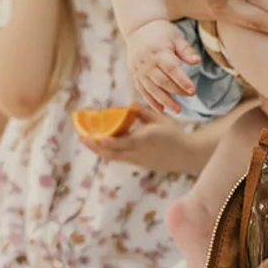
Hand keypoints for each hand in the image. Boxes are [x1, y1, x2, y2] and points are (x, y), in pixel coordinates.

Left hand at [76, 104, 215, 175]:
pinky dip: (107, 150)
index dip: (112, 141)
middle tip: (82, 136)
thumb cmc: (173, 134)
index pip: (126, 142)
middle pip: (113, 152)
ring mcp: (136, 160)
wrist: (184, 155)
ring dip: (98, 148)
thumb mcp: (160, 119)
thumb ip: (143, 112)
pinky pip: (118, 157)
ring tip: (86, 139)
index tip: (100, 137)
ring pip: (113, 156)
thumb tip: (129, 105)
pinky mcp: (136, 163)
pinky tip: (98, 142)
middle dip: (96, 145)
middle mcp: (138, 152)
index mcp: (146, 140)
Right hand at [126, 17, 201, 116]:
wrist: (138, 28)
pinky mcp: (134, 75)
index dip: (182, 81)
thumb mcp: (176, 37)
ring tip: (177, 110)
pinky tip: (161, 110)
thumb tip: (197, 61)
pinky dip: (151, 101)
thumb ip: (186, 50)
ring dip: (165, 101)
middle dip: (177, 91)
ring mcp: (139, 70)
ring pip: (152, 89)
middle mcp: (147, 63)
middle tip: (190, 96)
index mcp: (158, 52)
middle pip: (163, 81)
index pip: (172, 69)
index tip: (193, 91)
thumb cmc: (161, 32)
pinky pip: (143, 91)